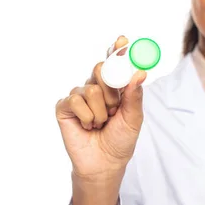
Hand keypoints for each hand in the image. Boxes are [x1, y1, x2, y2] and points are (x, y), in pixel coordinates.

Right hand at [55, 36, 146, 178]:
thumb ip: (135, 95)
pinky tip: (87, 127)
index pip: (113, 63)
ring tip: (100, 124)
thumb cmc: (120, 140)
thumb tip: (140, 73)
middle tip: (114, 108)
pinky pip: (75, 101)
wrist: (104, 163)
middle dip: (112, 91)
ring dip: (101, 112)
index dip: (117, 50)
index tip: (122, 41)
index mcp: (114, 87)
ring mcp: (79, 96)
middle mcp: (95, 87)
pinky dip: (87, 117)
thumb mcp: (133, 118)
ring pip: (91, 89)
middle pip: (100, 69)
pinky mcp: (65, 107)